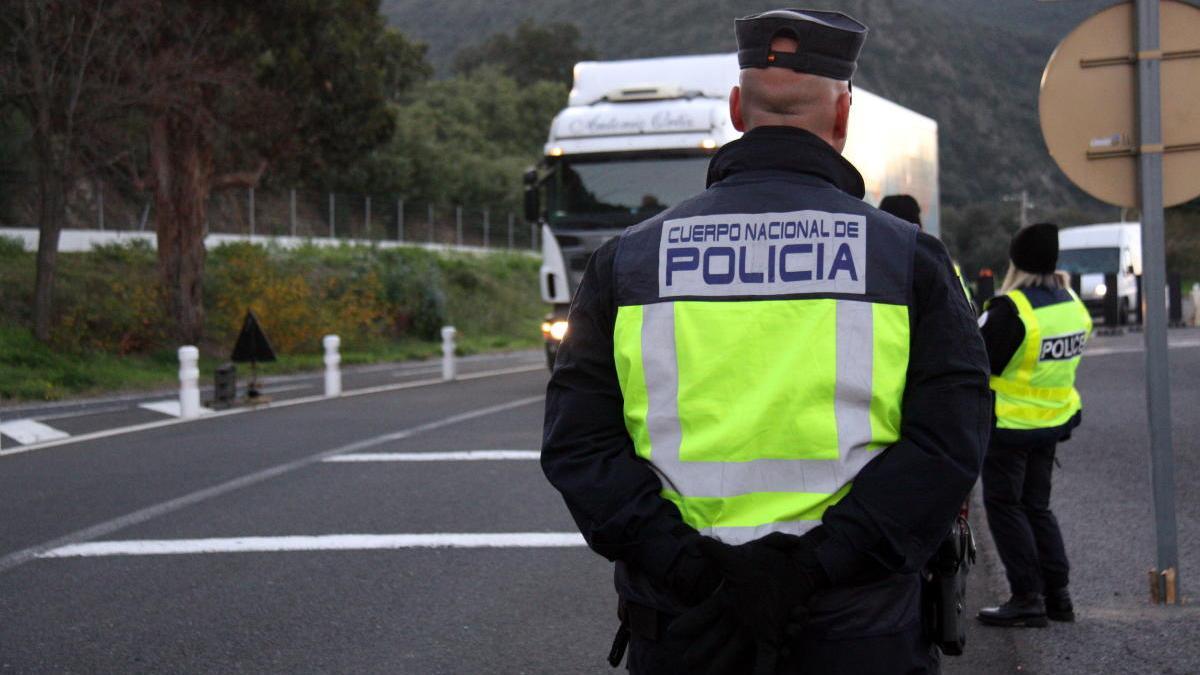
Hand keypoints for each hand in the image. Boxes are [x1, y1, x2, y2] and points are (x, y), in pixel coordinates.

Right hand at [668, 532, 824, 673]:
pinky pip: (766, 657)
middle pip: (715, 638)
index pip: (703, 613)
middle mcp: (737, 618)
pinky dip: (763, 671)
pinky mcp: (773, 636)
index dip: (689, 623)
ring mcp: (754, 629)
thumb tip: (694, 541)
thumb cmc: (766, 561)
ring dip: (723, 665)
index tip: (674, 631)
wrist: (796, 566)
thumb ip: (717, 549)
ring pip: (735, 652)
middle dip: (701, 651)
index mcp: (728, 600)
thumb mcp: (743, 553)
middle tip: (686, 662)